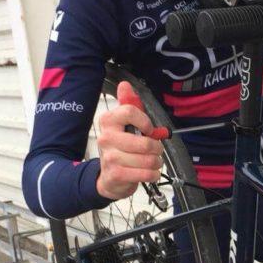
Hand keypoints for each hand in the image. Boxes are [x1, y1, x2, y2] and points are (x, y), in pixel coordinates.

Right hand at [96, 81, 167, 200]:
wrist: (110, 177)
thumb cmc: (122, 148)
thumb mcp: (126, 126)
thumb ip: (129, 106)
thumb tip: (124, 85)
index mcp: (108, 121)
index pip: (129, 112)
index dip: (146, 122)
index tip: (149, 129)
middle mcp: (106, 138)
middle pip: (144, 142)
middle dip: (157, 148)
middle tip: (155, 150)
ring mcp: (110, 157)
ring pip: (147, 159)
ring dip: (156, 163)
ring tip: (152, 162)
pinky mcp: (116, 174)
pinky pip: (145, 174)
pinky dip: (152, 174)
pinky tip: (149, 173)